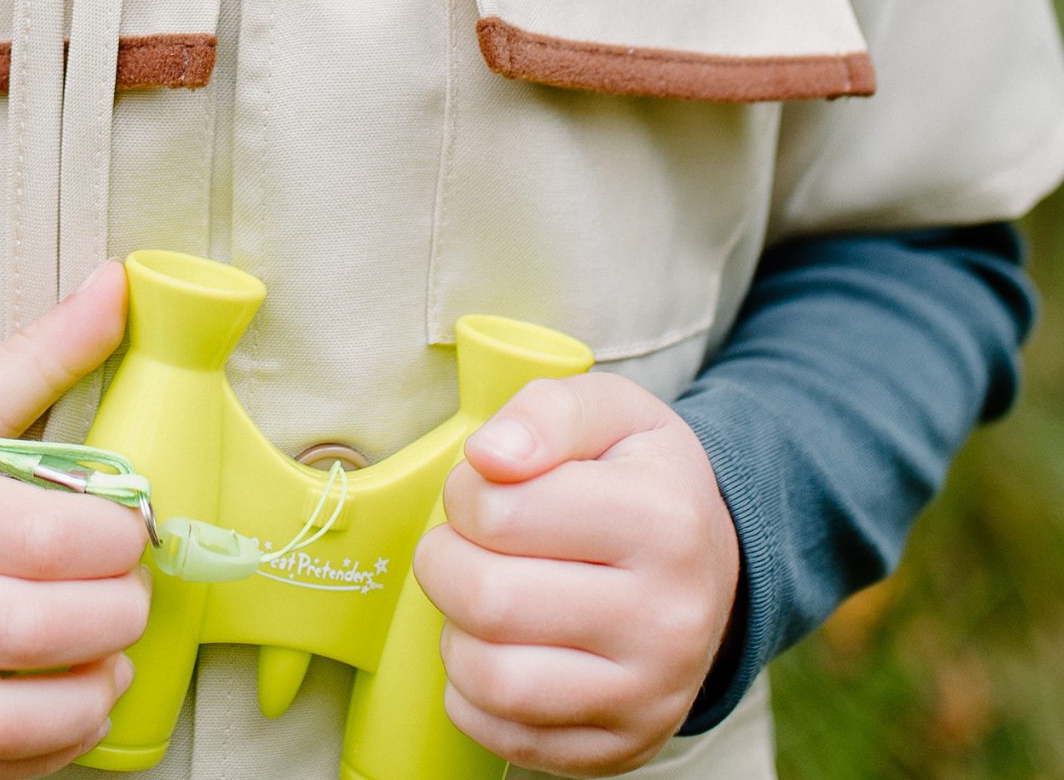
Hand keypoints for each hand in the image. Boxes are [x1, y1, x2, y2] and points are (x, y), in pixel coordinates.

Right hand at [0, 262, 150, 779]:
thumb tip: (119, 287)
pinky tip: (72, 708)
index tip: (135, 522)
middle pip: (28, 632)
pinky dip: (35, 751)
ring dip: (83, 700)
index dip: (114, 539)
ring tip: (115, 660)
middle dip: (114, 616)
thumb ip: (41, 352)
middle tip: (136, 590)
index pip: (39, 540)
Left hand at [412, 373, 739, 775]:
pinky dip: (474, 694)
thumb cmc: (641, 478)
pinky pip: (507, 737)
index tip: (483, 490)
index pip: (501, 512)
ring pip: (493, 680)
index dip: (465, 493)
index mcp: (664, 519)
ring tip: (479, 599)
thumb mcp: (611, 410)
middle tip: (460, 546)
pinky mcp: (625, 747)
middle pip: (489, 601)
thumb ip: (546, 411)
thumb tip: (488, 456)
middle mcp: (667, 617)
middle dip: (444, 563)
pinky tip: (498, 649)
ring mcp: (649, 694)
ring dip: (456, 633)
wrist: (714, 567)